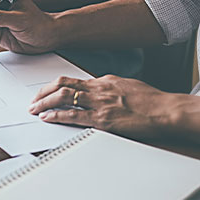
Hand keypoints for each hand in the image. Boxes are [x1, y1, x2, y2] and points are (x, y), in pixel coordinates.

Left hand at [28, 75, 175, 138]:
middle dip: (44, 92)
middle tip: (33, 100)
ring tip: (34, 109)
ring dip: (45, 103)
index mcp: (105, 80)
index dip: (55, 86)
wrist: (166, 110)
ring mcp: (100, 103)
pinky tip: (48, 118)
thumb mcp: (128, 87)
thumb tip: (101, 92)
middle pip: (62, 84)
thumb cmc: (153, 101)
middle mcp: (99, 88)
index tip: (46, 91)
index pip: (72, 79)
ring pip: (64, 96)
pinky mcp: (103, 119)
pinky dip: (57, 116)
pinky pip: (73, 115)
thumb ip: (111, 89)